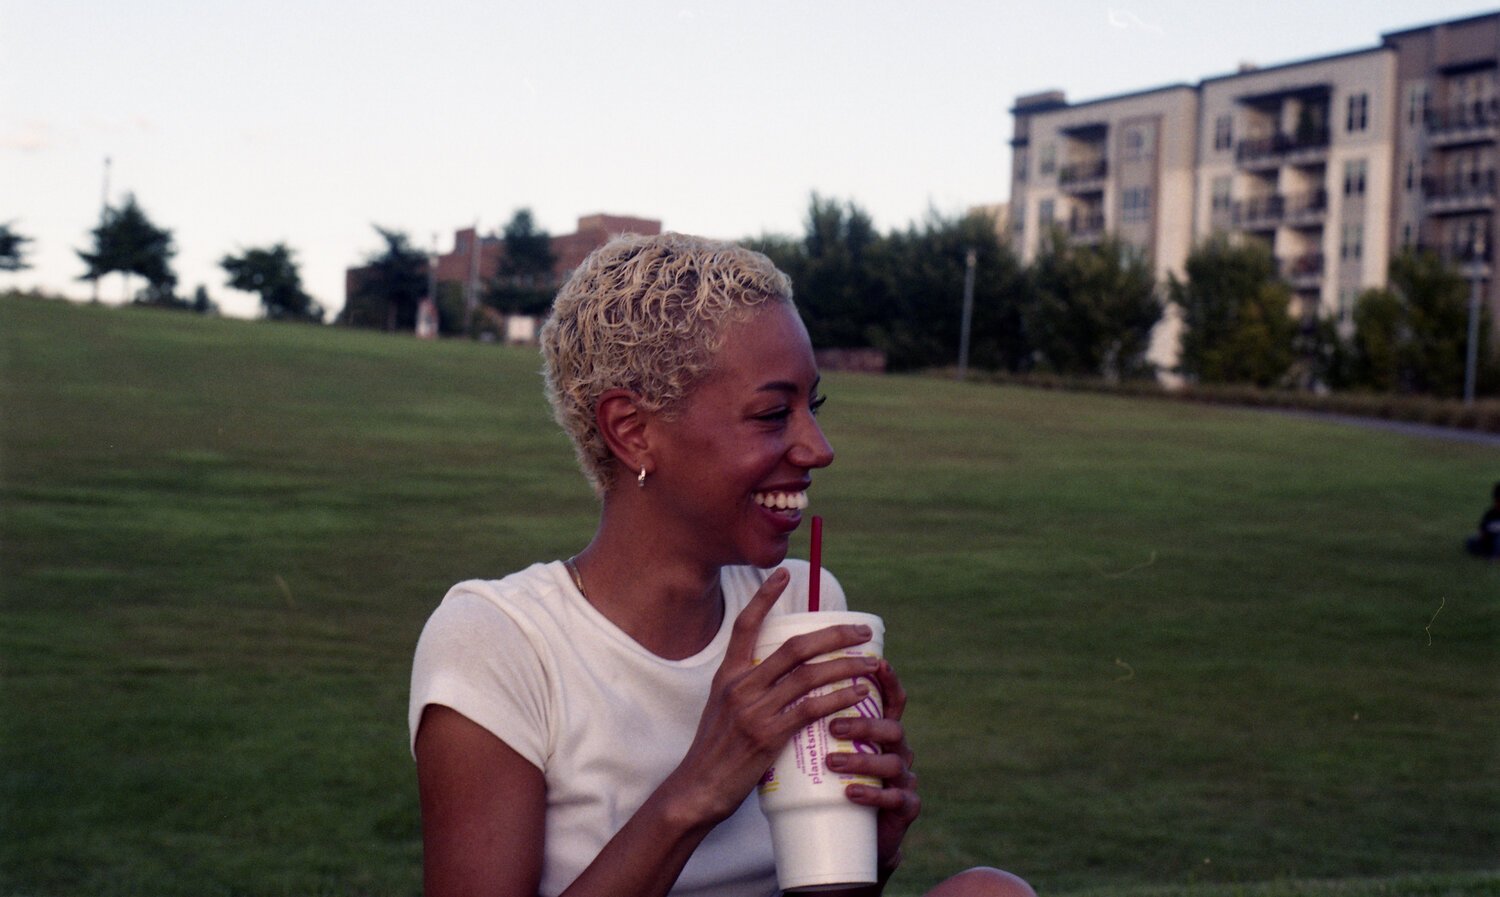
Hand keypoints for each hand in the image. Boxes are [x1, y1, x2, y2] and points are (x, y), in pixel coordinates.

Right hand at [664, 568, 881, 826]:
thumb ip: (749, 691)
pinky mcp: (768, 735)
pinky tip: (858, 693)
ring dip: (846, 666)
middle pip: (795, 647)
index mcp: (728, 676)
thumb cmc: (715, 753)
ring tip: (871, 663)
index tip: (782, 574)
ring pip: (809, 675)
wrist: (698, 788)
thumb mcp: (722, 710)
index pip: (745, 625)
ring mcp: (754, 710)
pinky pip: (811, 708)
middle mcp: (740, 686)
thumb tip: (784, 678)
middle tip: (863, 631)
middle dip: (834, 634)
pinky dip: (839, 697)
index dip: (764, 597)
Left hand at [825, 659, 918, 875]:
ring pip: (893, 763)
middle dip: (864, 724)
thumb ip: (810, 721)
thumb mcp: (824, 747)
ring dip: (862, 761)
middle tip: (833, 726)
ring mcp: (904, 778)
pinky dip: (873, 795)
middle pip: (892, 727)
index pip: (890, 699)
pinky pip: (896, 799)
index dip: (888, 680)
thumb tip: (770, 688)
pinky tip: (851, 793)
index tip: (876, 662)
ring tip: (831, 763)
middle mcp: (897, 750)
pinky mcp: (905, 808)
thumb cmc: (832, 783)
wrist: (849, 834)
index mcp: (880, 729)